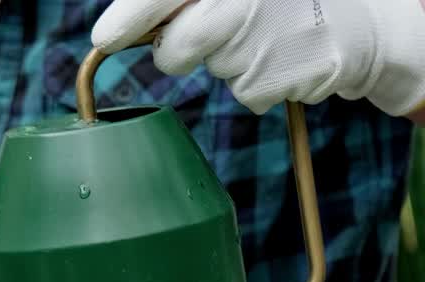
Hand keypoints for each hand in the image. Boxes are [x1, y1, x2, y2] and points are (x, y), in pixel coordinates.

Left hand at [92, 0, 424, 115]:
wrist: (357, 24)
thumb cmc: (276, 4)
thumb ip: (176, 1)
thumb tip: (115, 27)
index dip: (131, 16)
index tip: (106, 37)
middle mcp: (248, 1)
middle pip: (176, 47)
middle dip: (173, 52)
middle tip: (191, 39)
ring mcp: (268, 39)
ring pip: (212, 69)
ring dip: (224, 61)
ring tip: (258, 36)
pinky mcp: (285, 76)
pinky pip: (246, 91)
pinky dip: (256, 80)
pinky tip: (280, 57)